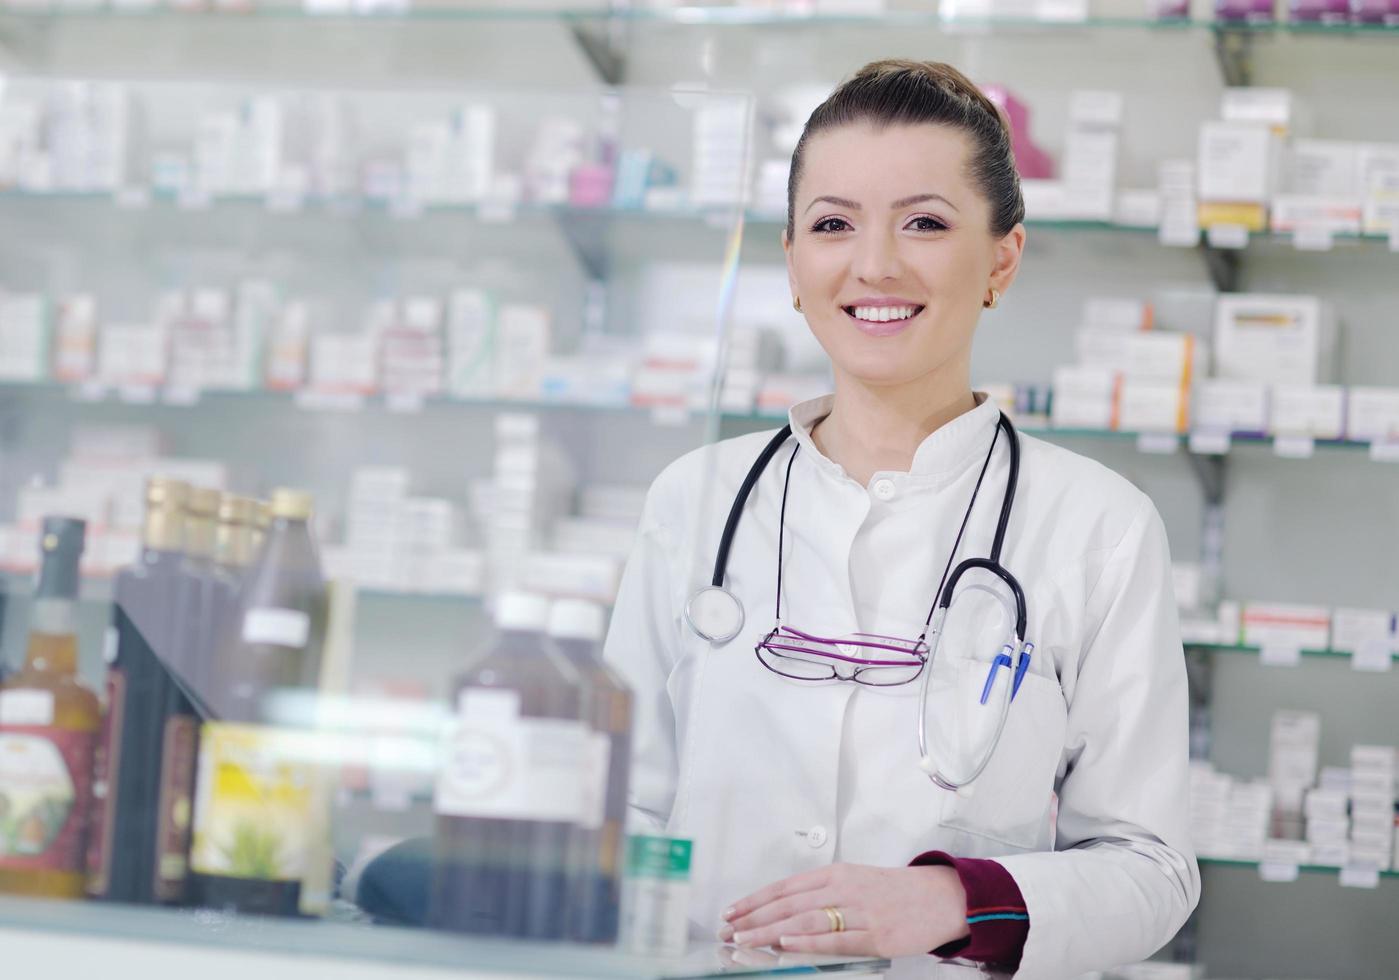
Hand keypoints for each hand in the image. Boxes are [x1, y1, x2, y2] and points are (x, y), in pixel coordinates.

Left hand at [717, 862, 969, 957]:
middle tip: (729, 931)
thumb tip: (783, 912)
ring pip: (805, 921)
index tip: (732, 912)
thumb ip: (822, 894)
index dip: (755, 900)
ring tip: (746, 940)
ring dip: (771, 932)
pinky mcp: (876, 936)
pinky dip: (808, 942)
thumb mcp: (855, 881)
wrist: (941, 898)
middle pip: (789, 904)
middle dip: (754, 919)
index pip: (785, 887)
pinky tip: (787, 945)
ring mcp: (860, 912)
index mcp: (836, 873)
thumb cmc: (894, 892)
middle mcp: (844, 889)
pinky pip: (836, 939)